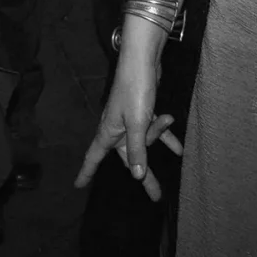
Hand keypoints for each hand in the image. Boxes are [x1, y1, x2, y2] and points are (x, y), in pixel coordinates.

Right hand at [74, 52, 183, 201]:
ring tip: (175, 141)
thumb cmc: (134, 90)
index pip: (93, 157)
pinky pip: (154, 130)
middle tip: (156, 196)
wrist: (142, 60)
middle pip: (129, 157)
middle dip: (145, 173)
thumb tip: (136, 175)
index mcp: (109, 132)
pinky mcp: (142, 111)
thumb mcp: (137, 123)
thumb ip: (137, 150)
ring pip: (144, 141)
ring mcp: (130, 120)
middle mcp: (117, 128)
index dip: (86, 172)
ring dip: (159, 139)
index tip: (78, 186)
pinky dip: (166, 136)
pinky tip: (179, 149)